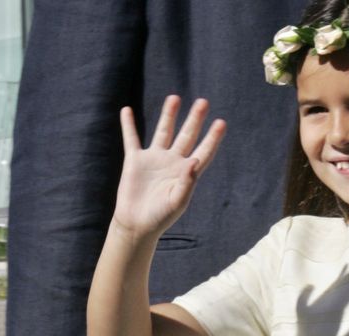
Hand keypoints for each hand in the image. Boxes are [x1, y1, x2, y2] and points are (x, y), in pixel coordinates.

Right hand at [113, 96, 225, 240]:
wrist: (137, 225)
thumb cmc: (160, 217)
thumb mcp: (177, 202)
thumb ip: (187, 183)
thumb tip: (194, 160)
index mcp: (186, 173)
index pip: (203, 151)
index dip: (212, 138)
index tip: (221, 123)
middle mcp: (172, 162)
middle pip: (186, 135)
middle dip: (194, 119)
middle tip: (203, 102)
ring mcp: (154, 160)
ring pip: (163, 131)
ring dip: (168, 115)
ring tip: (175, 98)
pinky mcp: (135, 161)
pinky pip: (131, 139)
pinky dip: (129, 125)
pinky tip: (127, 111)